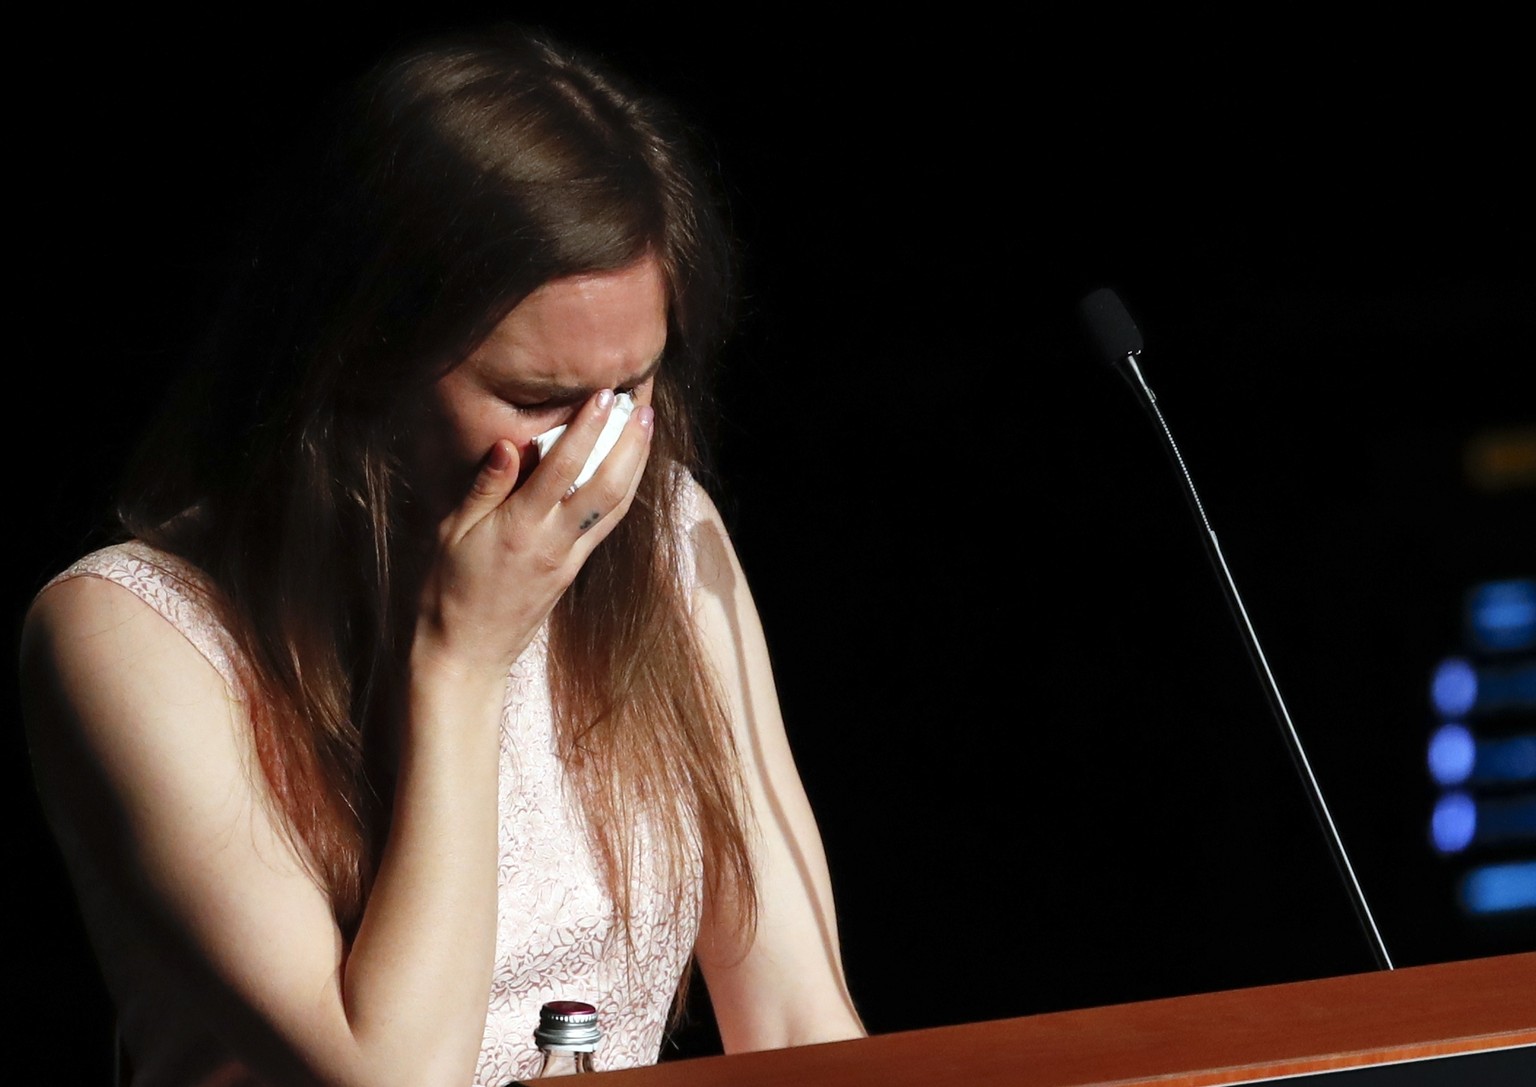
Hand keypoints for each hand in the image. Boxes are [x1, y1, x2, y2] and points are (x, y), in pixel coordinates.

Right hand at [412, 389, 653, 683]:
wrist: (464, 654)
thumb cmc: (446, 590)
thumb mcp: (450, 534)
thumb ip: (484, 488)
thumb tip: (509, 445)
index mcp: (521, 527)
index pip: (564, 468)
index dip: (589, 428)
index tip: (606, 395)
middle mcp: (553, 542)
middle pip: (608, 486)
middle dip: (631, 444)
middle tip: (646, 405)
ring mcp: (569, 559)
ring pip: (616, 507)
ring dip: (636, 465)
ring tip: (646, 429)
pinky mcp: (573, 572)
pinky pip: (605, 526)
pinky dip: (621, 493)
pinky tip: (627, 471)